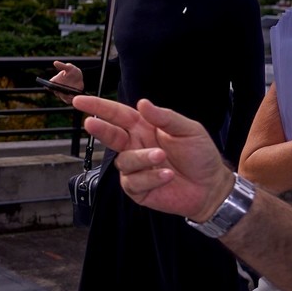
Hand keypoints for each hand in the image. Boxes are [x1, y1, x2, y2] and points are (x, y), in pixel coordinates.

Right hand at [49, 61, 83, 104]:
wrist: (79, 78)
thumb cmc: (72, 71)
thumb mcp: (69, 67)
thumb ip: (62, 65)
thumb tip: (55, 62)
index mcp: (54, 82)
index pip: (49, 86)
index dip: (50, 87)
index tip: (53, 86)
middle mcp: (56, 89)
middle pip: (56, 92)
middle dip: (60, 92)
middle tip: (63, 90)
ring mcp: (62, 94)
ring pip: (63, 97)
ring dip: (66, 97)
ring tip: (70, 94)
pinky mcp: (69, 98)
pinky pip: (68, 100)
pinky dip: (71, 99)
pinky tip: (74, 96)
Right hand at [72, 96, 234, 221]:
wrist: (211, 188)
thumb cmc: (201, 156)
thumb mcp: (189, 130)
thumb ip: (165, 117)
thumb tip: (142, 103)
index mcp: (144, 128)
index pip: (117, 114)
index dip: (98, 106)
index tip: (80, 101)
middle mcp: (135, 146)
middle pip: (110, 135)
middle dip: (99, 128)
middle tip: (91, 123)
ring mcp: (135, 169)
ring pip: (123, 160)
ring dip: (142, 158)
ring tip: (162, 157)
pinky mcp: (137, 189)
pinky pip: (133, 182)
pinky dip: (150, 177)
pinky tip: (167, 176)